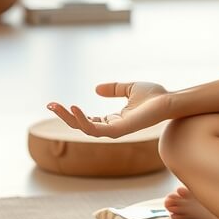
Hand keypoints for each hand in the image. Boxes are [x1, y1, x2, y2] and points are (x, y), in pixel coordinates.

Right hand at [47, 81, 170, 138]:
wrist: (169, 100)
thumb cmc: (154, 95)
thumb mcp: (129, 88)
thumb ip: (114, 89)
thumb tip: (96, 89)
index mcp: (114, 120)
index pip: (88, 120)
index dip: (73, 113)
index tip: (59, 103)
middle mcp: (113, 127)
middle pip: (82, 125)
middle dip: (64, 116)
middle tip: (50, 105)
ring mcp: (115, 130)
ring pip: (84, 129)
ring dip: (68, 118)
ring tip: (56, 106)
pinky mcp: (118, 130)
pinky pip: (94, 129)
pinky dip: (82, 119)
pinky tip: (73, 107)